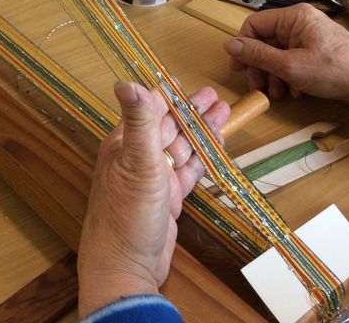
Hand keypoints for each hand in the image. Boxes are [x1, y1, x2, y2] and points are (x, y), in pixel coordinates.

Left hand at [76, 82, 228, 317]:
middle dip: (192, 112)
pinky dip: (201, 160)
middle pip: (169, 127)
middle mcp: (136, 159)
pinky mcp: (167, 201)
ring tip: (224, 114)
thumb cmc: (127, 215)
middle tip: (216, 96)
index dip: (168, 96)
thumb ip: (138, 121)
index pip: (148, 111)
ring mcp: (153, 181)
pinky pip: (187, 173)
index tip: (183, 82)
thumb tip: (124, 82)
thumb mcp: (137, 161)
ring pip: (181, 149)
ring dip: (201, 132)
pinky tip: (215, 148)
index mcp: (124, 144)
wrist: (126, 267)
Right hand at [223, 3, 348, 119]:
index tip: (238, 68)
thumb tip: (229, 46)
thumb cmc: (335, 70)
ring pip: (278, 55)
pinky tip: (294, 92)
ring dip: (273, 76)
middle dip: (259, 67)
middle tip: (257, 86)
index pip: (254, 24)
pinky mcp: (316, 53)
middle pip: (265, 42)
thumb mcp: (289, 65)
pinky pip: (292, 61)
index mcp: (294, 18)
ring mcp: (309, 38)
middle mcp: (300, 23)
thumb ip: (257, 55)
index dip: (243, 46)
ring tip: (277, 94)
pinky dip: (289, 77)